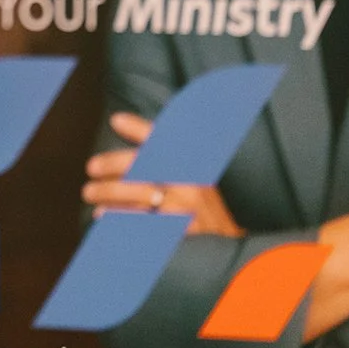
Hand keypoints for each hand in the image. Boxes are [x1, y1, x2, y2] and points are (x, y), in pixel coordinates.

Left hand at [81, 112, 244, 235]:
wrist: (258, 214)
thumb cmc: (230, 177)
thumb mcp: (211, 151)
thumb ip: (181, 133)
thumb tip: (130, 118)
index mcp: (196, 155)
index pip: (163, 135)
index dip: (137, 126)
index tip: (116, 120)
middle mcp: (189, 178)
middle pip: (142, 169)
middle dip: (112, 168)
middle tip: (90, 170)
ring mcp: (189, 205)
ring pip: (143, 201)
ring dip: (114, 203)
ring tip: (94, 204)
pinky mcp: (193, 228)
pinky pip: (156, 229)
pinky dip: (132, 228)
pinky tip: (113, 228)